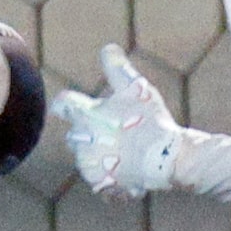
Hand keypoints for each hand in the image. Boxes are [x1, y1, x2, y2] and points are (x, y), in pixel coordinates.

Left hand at [50, 45, 183, 195]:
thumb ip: (117, 68)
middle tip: (116, 132)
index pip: (63, 104)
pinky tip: (129, 168)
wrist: (166, 158)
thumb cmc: (151, 120)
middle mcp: (80, 140)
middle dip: (89, 133)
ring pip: (86, 157)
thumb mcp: (136, 88)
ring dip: (100, 154)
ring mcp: (88, 164)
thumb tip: (107, 47)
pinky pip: (98, 177)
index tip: (80, 106)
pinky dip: (110, 174)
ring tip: (127, 151)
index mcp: (85, 115)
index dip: (69, 103)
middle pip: (74, 134)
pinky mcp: (99, 183)